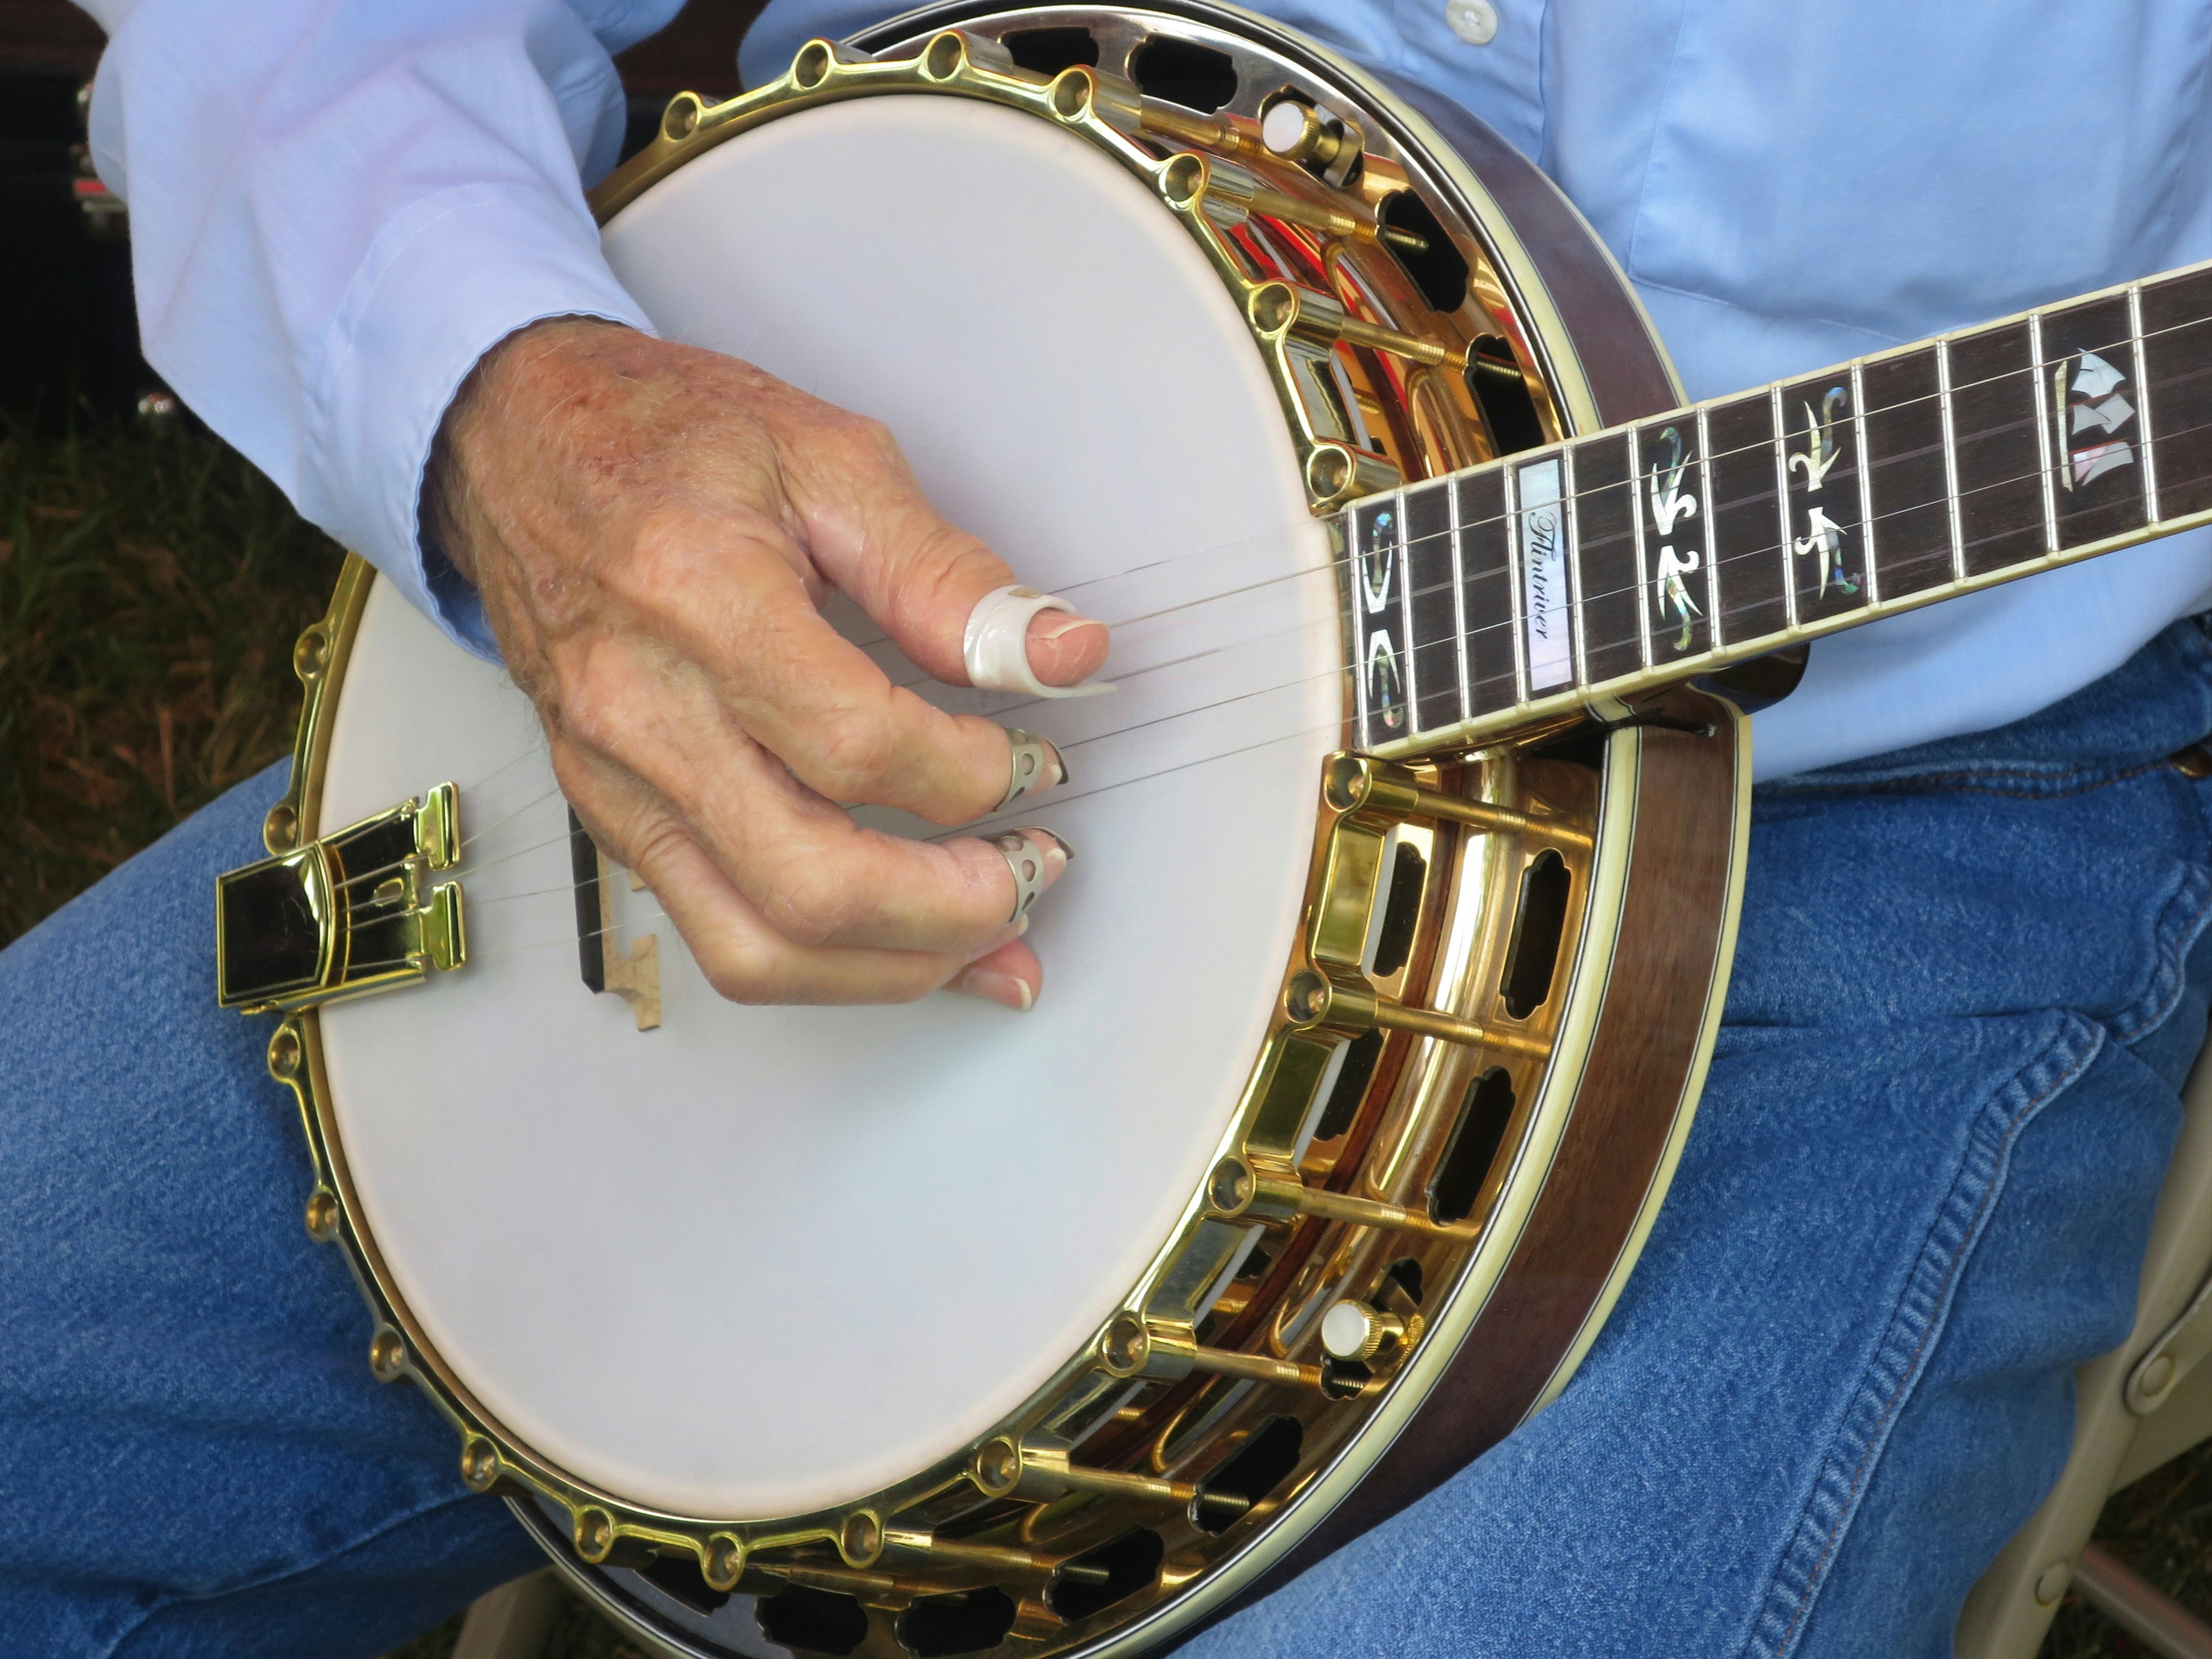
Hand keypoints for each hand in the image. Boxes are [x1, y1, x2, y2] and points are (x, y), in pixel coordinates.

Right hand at [425, 318, 1107, 1009]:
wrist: (511, 445)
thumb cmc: (659, 438)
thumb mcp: (827, 457)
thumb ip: (945, 573)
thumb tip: (1059, 653)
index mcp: (696, 598)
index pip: (857, 745)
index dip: (971, 773)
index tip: (1033, 756)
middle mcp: (642, 713)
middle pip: (811, 884)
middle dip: (954, 906)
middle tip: (1034, 869)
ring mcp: (618, 784)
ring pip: (762, 950)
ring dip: (899, 966)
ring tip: (991, 928)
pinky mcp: (615, 823)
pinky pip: (724, 939)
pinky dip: (835, 967)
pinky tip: (911, 947)